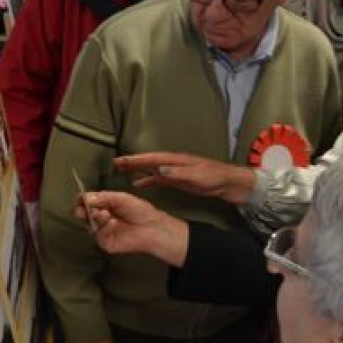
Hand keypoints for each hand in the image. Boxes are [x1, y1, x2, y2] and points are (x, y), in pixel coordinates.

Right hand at [73, 191, 188, 265]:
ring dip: (95, 217)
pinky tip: (113, 223)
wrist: (153, 227)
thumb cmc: (140, 210)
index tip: (80, 198)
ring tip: (105, 213)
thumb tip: (85, 198)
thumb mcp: (121, 198)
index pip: (86, 202)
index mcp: (103, 205)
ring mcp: (102, 231)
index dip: (81, 200)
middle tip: (83, 209)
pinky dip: (104, 228)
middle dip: (81, 210)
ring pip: (89, 224)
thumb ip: (103, 197)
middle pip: (82, 214)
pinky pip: (98, 235)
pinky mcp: (106, 242)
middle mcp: (100, 218)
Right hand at [113, 152, 255, 203]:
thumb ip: (177, 172)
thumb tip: (158, 168)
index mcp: (175, 160)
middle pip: (148, 161)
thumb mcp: (196, 176)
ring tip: (121, 172)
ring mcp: (174, 170)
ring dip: (137, 170)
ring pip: (151, 169)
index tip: (120, 160)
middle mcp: (172, 163)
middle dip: (132, 162)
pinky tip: (138, 184)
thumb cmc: (214, 177)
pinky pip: (157, 178)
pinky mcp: (177, 179)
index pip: (151, 158)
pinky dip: (146, 180)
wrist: (228, 183)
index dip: (135, 159)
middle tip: (114, 164)